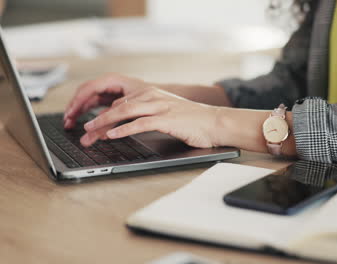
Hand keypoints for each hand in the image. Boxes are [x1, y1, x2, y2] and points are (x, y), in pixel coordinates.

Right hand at [63, 74, 150, 128]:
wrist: (172, 104)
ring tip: (71, 124)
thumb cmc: (156, 101)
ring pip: (91, 100)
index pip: (89, 88)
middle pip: (87, 93)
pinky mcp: (117, 100)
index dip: (78, 101)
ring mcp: (114, 91)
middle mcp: (113, 84)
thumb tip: (102, 131)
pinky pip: (99, 105)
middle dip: (75, 107)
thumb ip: (116, 117)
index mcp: (116, 80)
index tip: (71, 114)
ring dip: (80, 111)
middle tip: (67, 121)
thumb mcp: (134, 110)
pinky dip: (91, 114)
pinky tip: (88, 124)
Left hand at [80, 86, 219, 147]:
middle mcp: (153, 96)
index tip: (90, 125)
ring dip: (105, 122)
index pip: (120, 101)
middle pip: (118, 105)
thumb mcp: (166, 112)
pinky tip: (112, 135)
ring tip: (90, 131)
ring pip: (125, 112)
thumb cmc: (192, 121)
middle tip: (84, 130)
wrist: (215, 122)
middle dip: (98, 118)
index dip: (102, 113)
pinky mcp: (167, 119)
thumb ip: (147, 113)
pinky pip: (140, 123)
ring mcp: (160, 107)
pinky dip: (124, 129)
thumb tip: (126, 123)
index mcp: (152, 94)